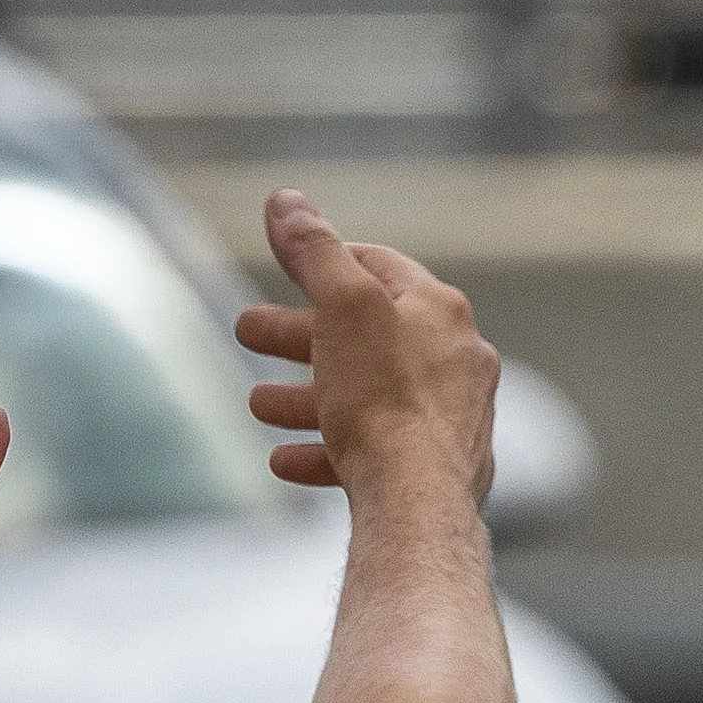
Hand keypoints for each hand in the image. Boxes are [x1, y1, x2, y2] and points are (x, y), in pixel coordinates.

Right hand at [236, 191, 497, 511]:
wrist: (419, 502)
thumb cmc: (384, 398)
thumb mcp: (342, 307)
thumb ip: (315, 251)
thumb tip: (286, 200)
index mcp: (440, 310)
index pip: (379, 267)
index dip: (327, 260)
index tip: (289, 264)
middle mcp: (456, 358)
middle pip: (366, 334)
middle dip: (299, 333)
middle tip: (246, 331)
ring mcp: (452, 417)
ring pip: (368, 395)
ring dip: (306, 395)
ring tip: (257, 404)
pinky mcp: (441, 471)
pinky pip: (378, 451)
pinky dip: (328, 449)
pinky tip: (287, 462)